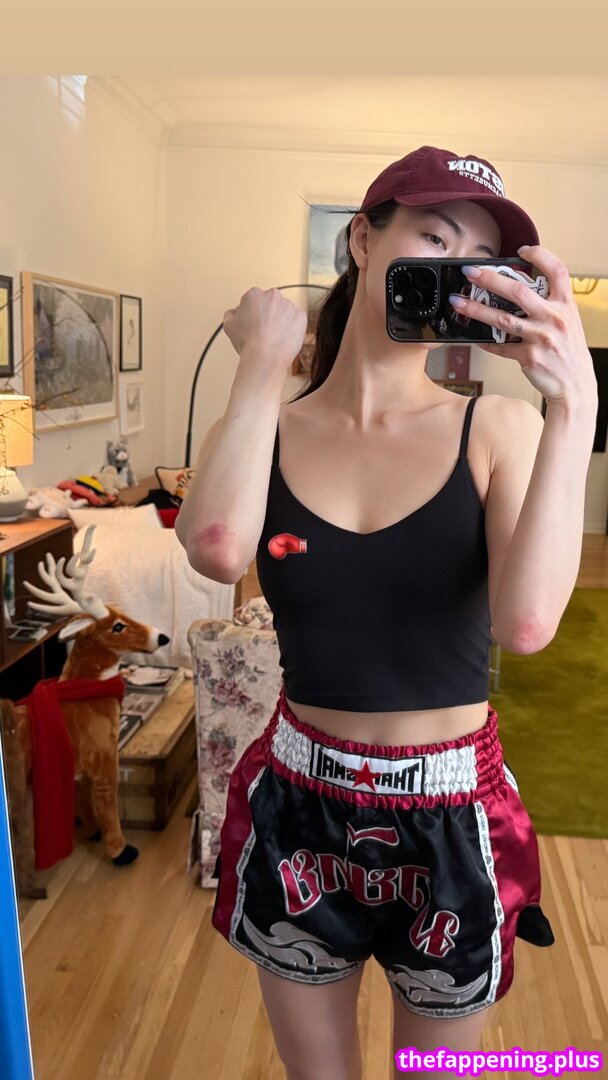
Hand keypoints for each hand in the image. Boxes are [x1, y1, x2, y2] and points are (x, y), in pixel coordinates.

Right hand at [222, 287, 307, 369]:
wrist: (265, 356)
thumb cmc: (248, 342)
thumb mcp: (228, 325)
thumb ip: (231, 314)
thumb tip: (235, 312)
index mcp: (254, 294)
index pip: (253, 300)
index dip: (252, 313)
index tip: (253, 323)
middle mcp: (272, 296)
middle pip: (271, 303)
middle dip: (268, 314)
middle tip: (263, 331)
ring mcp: (289, 306)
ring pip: (285, 312)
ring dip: (281, 321)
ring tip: (274, 338)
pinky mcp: (301, 317)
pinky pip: (297, 321)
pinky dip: (293, 328)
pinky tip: (284, 338)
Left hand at [449, 245, 597, 408]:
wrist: (575, 384)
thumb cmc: (569, 350)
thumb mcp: (568, 320)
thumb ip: (550, 303)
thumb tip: (521, 288)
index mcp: (566, 304)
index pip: (557, 270)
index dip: (540, 255)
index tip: (522, 251)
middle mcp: (554, 318)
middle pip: (518, 291)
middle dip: (490, 279)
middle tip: (470, 272)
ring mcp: (541, 338)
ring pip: (503, 319)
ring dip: (477, 310)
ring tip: (459, 303)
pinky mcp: (529, 357)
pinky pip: (500, 346)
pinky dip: (486, 342)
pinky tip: (474, 337)